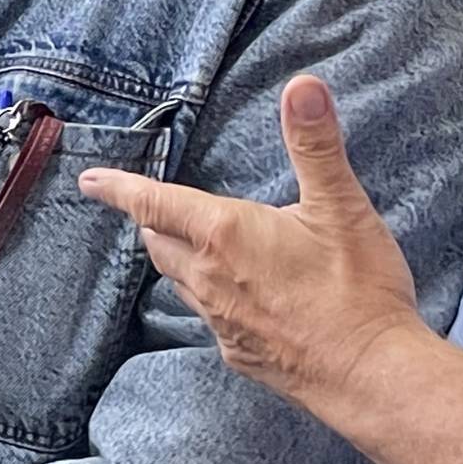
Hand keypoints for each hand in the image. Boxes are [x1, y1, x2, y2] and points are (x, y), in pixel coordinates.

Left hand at [79, 74, 424, 418]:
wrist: (372, 376)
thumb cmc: (357, 291)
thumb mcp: (340, 207)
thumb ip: (315, 145)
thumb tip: (304, 87)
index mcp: (222, 233)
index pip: (151, 202)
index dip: (118, 187)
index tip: (90, 181)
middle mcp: (208, 276)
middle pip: (158, 242)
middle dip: (152, 221)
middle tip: (151, 207)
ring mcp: (219, 319)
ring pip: (178, 280)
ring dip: (177, 258)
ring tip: (190, 246)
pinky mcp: (237, 352)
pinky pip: (206, 316)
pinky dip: (207, 297)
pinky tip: (233, 296)